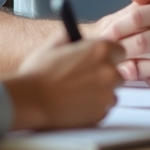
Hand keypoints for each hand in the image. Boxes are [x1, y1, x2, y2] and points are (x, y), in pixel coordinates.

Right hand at [1, 36, 123, 129]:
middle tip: (84, 78)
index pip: (120, 50)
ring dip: (99, 93)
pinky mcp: (101, 115)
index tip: (98, 59)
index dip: (108, 55)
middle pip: (118, 73)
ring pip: (111, 93)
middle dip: (104, 75)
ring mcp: (106, 95)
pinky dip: (93, 108)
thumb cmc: (37, 73)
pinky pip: (102, 109)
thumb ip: (70, 37)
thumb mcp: (52, 45)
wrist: (30, 100)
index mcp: (99, 50)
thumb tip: (74, 34)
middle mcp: (108, 72)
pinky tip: (74, 104)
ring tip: (75, 93)